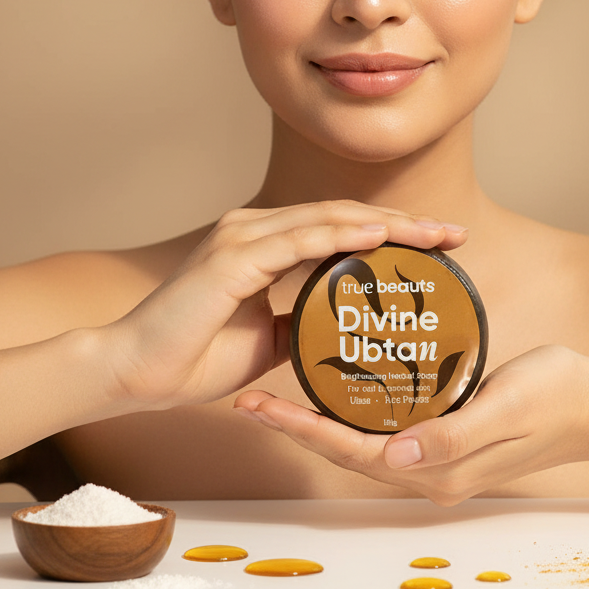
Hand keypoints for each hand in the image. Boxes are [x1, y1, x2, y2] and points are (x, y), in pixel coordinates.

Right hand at [103, 201, 467, 411]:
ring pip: (330, 219)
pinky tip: (380, 236)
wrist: (135, 372)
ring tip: (433, 233)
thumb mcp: (269, 339)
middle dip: (404, 224)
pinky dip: (342, 235)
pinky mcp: (232, 257)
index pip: (341, 229)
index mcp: (265, 243)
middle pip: (345, 216)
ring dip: (387, 225)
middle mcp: (256, 229)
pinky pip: (298, 240)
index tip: (438, 245)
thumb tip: (339, 329)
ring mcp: (243, 237)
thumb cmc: (195, 356)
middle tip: (453, 234)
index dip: (393, 233)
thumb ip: (302, 322)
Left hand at [234, 344, 588, 504]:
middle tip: (252, 395)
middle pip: (347, 449)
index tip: (260, 404)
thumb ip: (454, 434)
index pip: (352, 452)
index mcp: (439, 470)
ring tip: (283, 385)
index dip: (302, 429)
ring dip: (321, 417)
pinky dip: (358, 407)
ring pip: (364, 439)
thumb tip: (394, 458)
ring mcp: (439, 456)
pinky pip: (389, 424)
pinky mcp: (447, 434)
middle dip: (297, 425)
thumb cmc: (557, 396)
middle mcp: (431, 469)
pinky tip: (344, 381)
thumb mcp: (507, 407)